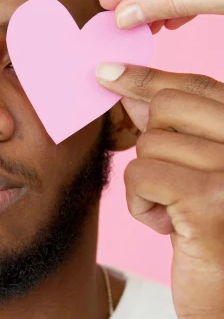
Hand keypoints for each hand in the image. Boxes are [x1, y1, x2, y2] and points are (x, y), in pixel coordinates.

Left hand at [96, 62, 223, 318]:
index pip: (197, 86)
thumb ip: (177, 132)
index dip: (147, 78)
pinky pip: (141, 175)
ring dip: (149, 184)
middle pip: (168, 107)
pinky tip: (171, 230)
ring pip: (149, 144)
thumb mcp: (197, 179)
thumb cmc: (216, 246)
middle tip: (173, 187)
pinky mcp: (210, 200)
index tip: (106, 73)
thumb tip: (131, 89)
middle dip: (152, 145)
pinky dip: (142, 205)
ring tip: (180, 216)